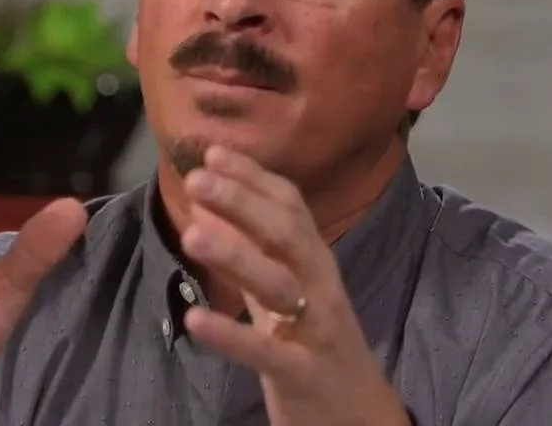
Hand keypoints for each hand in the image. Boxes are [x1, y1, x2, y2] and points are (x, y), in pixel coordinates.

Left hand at [179, 146, 408, 425]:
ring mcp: (315, 330)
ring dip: (236, 256)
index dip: (253, 177)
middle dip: (243, 202)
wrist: (359, 415)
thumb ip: (250, 249)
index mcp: (314, 262)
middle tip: (197, 178)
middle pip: (288, 234)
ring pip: (280, 286)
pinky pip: (265, 352)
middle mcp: (320, 287)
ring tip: (192, 233)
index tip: (212, 152)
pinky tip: (195, 317)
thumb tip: (209, 201)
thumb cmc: (313, 342)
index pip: (290, 206)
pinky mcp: (303, 374)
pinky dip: (230, 335)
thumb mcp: (283, 289)